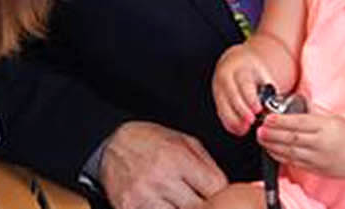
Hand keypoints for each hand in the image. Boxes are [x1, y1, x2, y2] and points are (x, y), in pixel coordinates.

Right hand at [99, 121, 227, 208]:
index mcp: (178, 158)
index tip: (221, 196)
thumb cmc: (151, 143)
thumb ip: (210, 168)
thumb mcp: (186, 143)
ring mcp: (143, 197)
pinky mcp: (129, 208)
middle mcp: (161, 178)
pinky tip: (167, 205)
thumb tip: (232, 189)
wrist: (112, 145)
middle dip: (208, 207)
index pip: (217, 189)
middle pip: (201, 208)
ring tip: (183, 203)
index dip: (223, 195)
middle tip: (202, 201)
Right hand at [211, 42, 273, 134]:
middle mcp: (226, 77)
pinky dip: (229, 123)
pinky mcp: (216, 99)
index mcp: (240, 68)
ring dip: (233, 119)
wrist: (235, 64)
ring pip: (223, 106)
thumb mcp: (263, 75)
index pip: (245, 84)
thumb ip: (269, 91)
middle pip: (232, 95)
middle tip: (251, 121)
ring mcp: (219, 88)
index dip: (251, 99)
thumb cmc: (253, 73)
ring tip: (245, 129)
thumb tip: (273, 109)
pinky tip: (239, 129)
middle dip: (241, 110)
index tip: (258, 110)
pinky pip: (220, 113)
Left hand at [256, 112, 344, 177]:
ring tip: (262, 139)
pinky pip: (294, 163)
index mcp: (326, 127)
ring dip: (272, 146)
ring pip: (290, 152)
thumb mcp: (333, 117)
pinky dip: (281, 157)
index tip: (268, 118)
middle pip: (291, 138)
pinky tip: (272, 151)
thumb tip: (292, 104)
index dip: (280, 121)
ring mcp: (318, 159)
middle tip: (259, 129)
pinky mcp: (317, 169)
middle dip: (272, 134)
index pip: (298, 123)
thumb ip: (312, 112)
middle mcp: (321, 143)